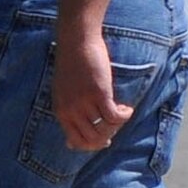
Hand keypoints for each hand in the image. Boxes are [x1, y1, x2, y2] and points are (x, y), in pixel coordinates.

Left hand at [51, 29, 132, 152]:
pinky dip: (125, 115)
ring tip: (121, 110)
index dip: (94, 145)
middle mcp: (70, 111)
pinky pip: (115, 117)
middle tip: (116, 122)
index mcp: (60, 112)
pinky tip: (127, 108)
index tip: (106, 139)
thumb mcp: (63, 95)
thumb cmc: (72, 67)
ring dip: (118, 124)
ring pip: (106, 129)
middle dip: (109, 135)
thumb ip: (68, 117)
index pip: (77, 142)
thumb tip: (71, 145)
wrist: (76, 43)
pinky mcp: (99, 94)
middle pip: (94, 139)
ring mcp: (84, 103)